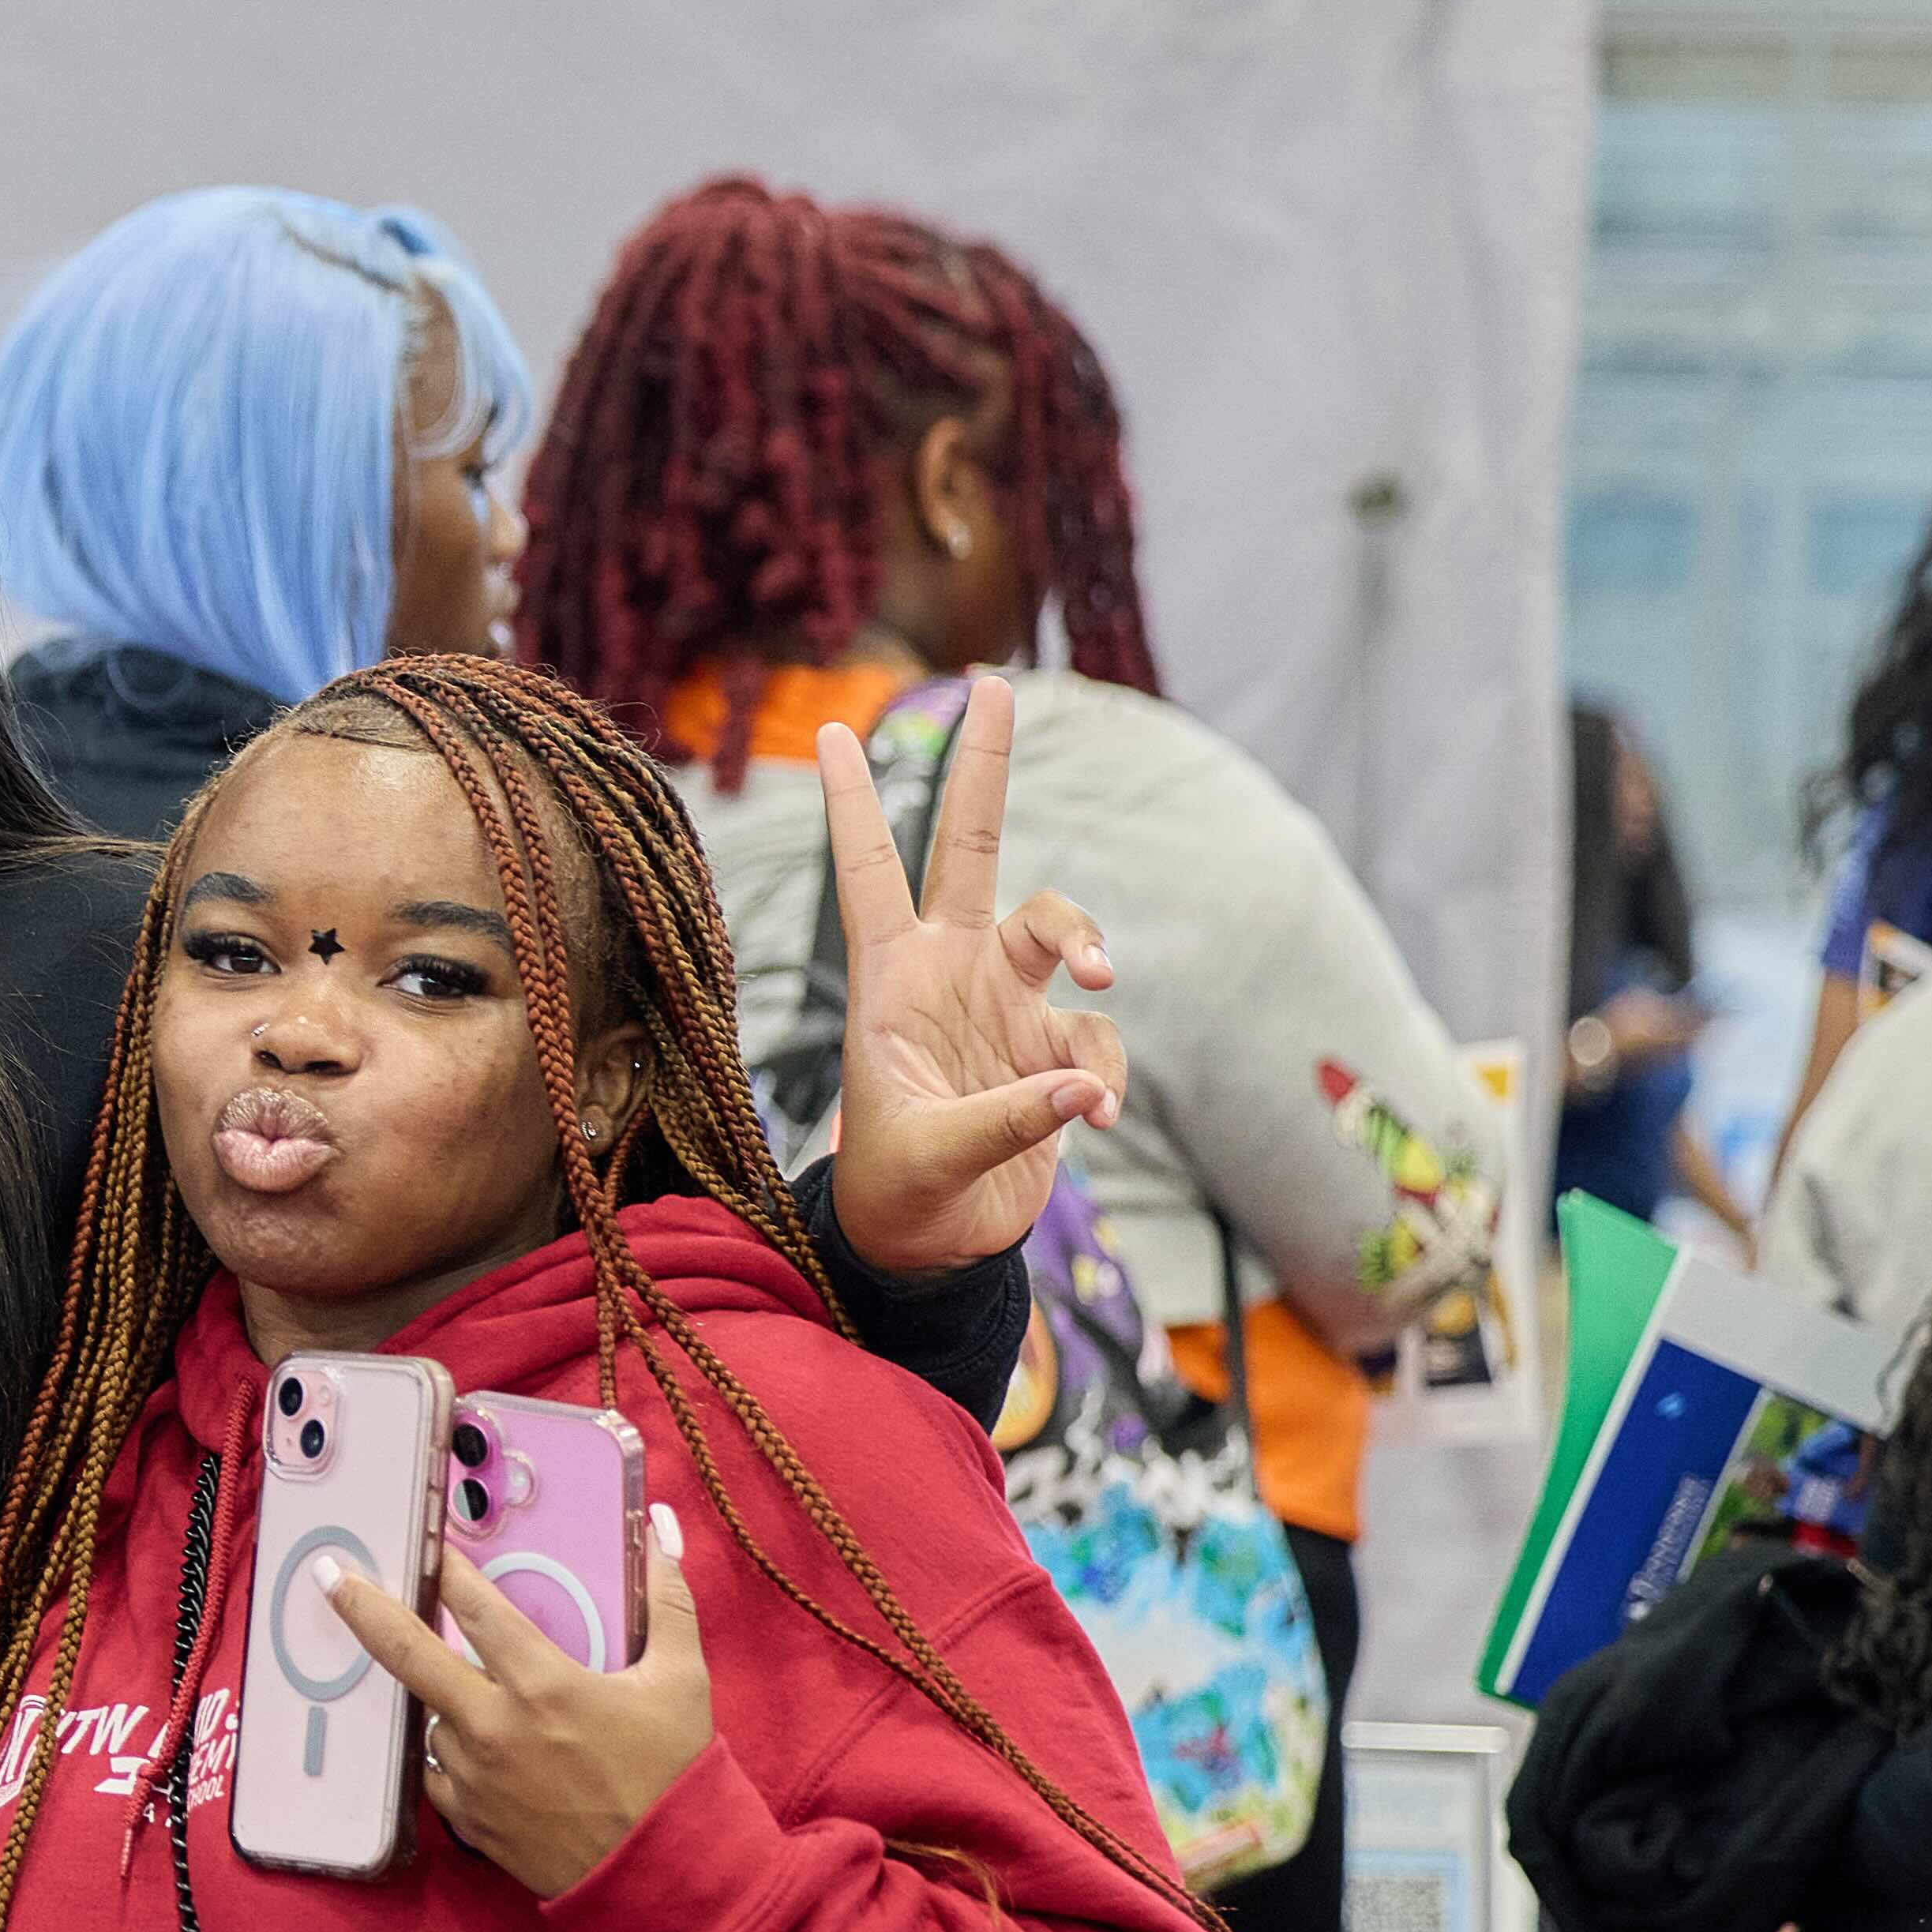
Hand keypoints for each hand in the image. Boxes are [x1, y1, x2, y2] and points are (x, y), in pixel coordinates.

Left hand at [329, 1512, 714, 1901]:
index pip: (474, 1607)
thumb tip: (660, 1526)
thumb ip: (668, 1596)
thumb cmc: (676, 1775)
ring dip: (446, 1699)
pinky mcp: (466, 1819)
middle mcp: (494, 1725)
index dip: (442, 1566)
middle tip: (328, 1576)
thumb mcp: (682, 1679)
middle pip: (408, 1653)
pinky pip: (435, 1769)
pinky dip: (449, 1753)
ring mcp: (472, 1775)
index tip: (420, 1537)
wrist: (664, 1877)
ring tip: (486, 1701)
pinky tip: (479, 1748)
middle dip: (362, 1607)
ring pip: (433, 1716)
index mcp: (543, 1684)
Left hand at [813, 671, 1126, 1274]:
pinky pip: (1097, 1037)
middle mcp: (950, 969)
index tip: (830, 731)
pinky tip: (1088, 1117)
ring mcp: (1006, 1001)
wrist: (934, 1243)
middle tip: (994, 688)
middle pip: (972, 847)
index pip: (867, 873)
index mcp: (890, 978)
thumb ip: (1003, 1120)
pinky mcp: (1055, 1048)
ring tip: (1097, 982)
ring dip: (1085, 944)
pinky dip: (1102, 1073)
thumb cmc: (898, 1191)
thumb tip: (1081, 1088)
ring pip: (1058, 927)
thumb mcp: (927, 1156)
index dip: (851, 805)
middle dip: (983, 769)